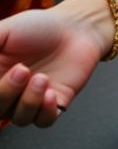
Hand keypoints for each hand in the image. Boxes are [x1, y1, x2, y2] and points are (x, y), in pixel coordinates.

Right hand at [0, 9, 105, 126]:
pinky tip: (52, 93)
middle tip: (22, 69)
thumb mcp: (4, 31)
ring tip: (42, 77)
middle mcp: (8, 92)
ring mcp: (30, 99)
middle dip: (6, 92)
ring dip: (29, 100)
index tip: (1, 72)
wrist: (79, 26)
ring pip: (18, 118)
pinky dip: (45, 111)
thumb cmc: (40, 26)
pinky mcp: (54, 104)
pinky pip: (43, 121)